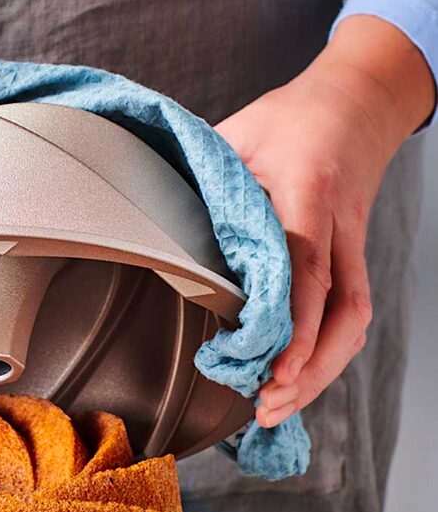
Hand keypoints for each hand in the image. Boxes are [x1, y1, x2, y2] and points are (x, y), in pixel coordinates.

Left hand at [216, 15, 434, 428]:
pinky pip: (350, 315)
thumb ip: (202, 182)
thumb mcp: (236, 136)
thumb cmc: (289, 120)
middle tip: (268, 404)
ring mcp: (352, 247)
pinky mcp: (353, 260)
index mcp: (307, 193)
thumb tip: (155, 228)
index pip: (307, 267)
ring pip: (353, 321)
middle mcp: (339, 228)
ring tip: (275, 407)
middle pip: (342, 310)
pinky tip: (296, 381)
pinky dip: (325, 355)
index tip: (275, 367)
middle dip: (311, 368)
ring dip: (320, 372)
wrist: (356, 104)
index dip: (296, 323)